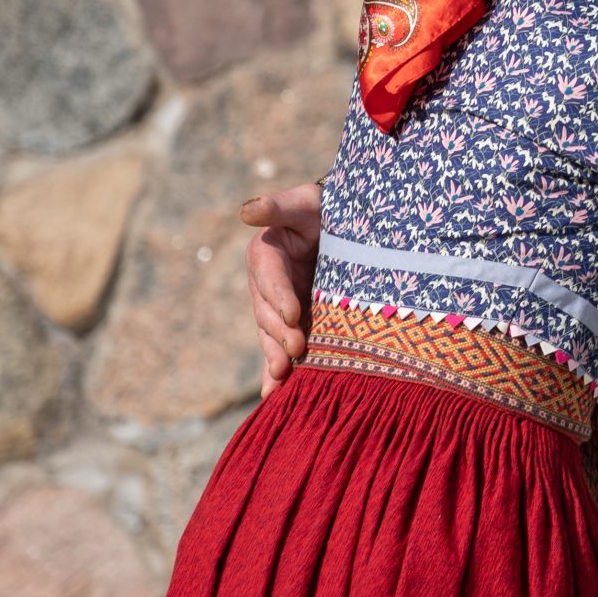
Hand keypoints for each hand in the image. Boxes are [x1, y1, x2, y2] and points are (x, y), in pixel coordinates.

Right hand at [241, 181, 322, 397]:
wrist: (351, 228)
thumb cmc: (327, 208)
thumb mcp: (305, 201)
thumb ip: (278, 206)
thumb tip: (247, 211)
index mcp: (265, 253)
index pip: (270, 277)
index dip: (279, 296)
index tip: (293, 315)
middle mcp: (267, 284)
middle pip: (267, 312)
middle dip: (278, 334)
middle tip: (294, 353)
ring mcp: (279, 307)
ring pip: (271, 335)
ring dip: (274, 357)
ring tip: (281, 379)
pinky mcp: (293, 324)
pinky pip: (280, 348)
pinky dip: (274, 371)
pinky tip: (274, 394)